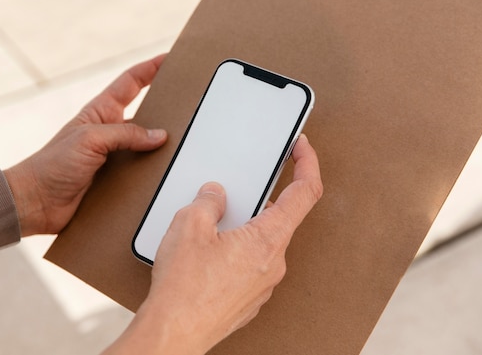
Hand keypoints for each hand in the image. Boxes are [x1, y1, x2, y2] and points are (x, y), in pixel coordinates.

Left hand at [6, 54, 167, 235]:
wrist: (35, 202)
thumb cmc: (52, 164)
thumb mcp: (90, 139)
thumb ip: (125, 134)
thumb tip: (159, 135)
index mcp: (101, 112)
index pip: (131, 82)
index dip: (150, 68)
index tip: (170, 59)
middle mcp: (109, 132)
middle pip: (144, 115)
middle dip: (166, 110)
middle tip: (189, 107)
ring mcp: (112, 157)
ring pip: (145, 147)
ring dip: (160, 149)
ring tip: (183, 147)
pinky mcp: (114, 180)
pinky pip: (139, 174)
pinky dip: (152, 175)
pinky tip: (166, 177)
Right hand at [107, 134, 321, 353]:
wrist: (174, 333)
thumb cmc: (183, 288)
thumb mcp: (189, 225)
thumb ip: (209, 201)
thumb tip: (216, 195)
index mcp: (268, 239)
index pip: (305, 192)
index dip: (307, 163)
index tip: (301, 147)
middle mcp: (274, 263)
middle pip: (278, 217)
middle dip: (254, 200)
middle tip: (230, 193)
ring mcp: (264, 284)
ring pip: (261, 242)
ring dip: (241, 228)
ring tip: (209, 229)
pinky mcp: (250, 297)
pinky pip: (250, 264)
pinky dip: (235, 250)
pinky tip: (208, 254)